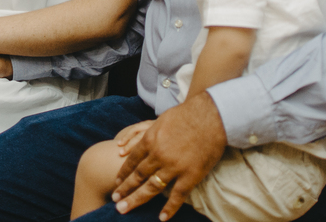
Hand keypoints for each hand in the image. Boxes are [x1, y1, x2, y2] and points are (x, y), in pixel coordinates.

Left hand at [111, 92, 225, 219]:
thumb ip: (152, 132)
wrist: (210, 116)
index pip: (132, 160)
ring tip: (124, 208)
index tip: (116, 182)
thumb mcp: (162, 120)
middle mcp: (158, 155)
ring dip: (136, 199)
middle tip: (114, 200)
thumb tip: (145, 140)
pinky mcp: (190, 175)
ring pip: (151, 187)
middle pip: (137, 175)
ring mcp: (173, 167)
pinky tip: (162, 218)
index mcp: (150, 140)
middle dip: (124, 189)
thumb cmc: (188, 114)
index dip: (124, 172)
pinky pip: (177, 195)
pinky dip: (169, 208)